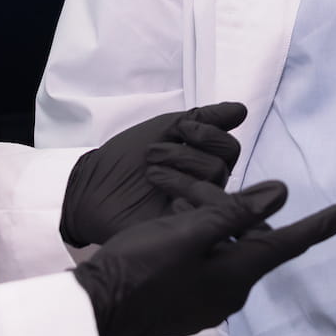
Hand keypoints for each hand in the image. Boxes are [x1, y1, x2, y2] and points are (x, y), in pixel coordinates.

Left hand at [60, 102, 247, 250]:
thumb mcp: (164, 129)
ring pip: (215, 175)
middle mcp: (205, 185)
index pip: (229, 145)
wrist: (94, 188)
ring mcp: (198, 205)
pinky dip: (179, 188)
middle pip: (226, 159)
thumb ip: (202, 119)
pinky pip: (205, 203)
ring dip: (178, 164)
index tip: (180, 130)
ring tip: (149, 172)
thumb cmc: (124, 160)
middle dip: (189, 149)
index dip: (207, 132)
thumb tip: (241, 110)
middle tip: (154, 153)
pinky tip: (157, 189)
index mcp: (202, 162)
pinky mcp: (189, 225)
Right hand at [73, 180, 335, 335]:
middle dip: (241, 220)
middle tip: (209, 199)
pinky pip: (208, 272)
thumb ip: (235, 212)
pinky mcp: (187, 310)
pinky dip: (202, 250)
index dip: (319, 226)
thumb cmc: (139, 264)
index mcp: (237, 275)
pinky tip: (176, 238)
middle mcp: (230, 296)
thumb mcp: (187, 229)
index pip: (287, 244)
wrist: (95, 309)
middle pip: (252, 248)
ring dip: (216, 233)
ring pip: (227, 258)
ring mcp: (208, 307)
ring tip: (183, 213)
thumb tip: (280, 195)